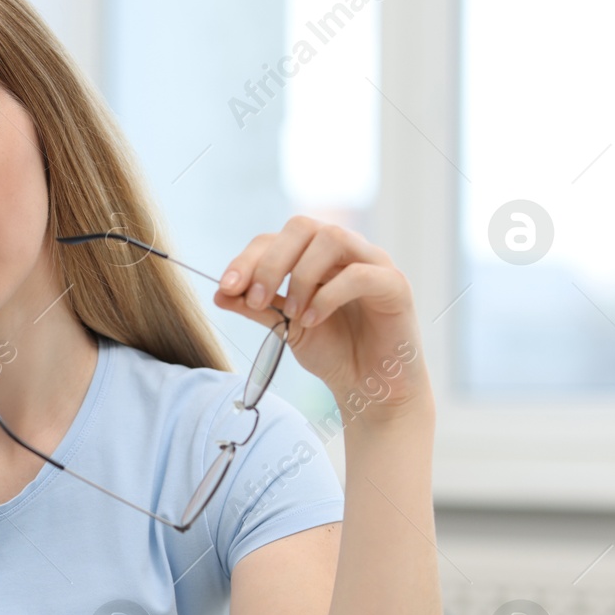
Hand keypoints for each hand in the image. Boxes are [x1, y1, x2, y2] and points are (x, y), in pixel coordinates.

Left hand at [212, 216, 431, 419]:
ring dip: (300, 276)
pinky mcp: (395, 285)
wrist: (370, 387)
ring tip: (291, 313)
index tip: (227, 287)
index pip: (278, 238)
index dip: (249, 258)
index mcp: (317, 256)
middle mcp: (346, 252)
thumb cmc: (334, 352)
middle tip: (255, 299)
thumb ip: (257, 307)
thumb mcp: (285, 328)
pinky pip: (359, 274)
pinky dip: (327, 296)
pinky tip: (311, 321)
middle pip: (303, 227)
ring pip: (332, 239)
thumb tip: (219, 293)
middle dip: (271, 262)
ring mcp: (373, 263)